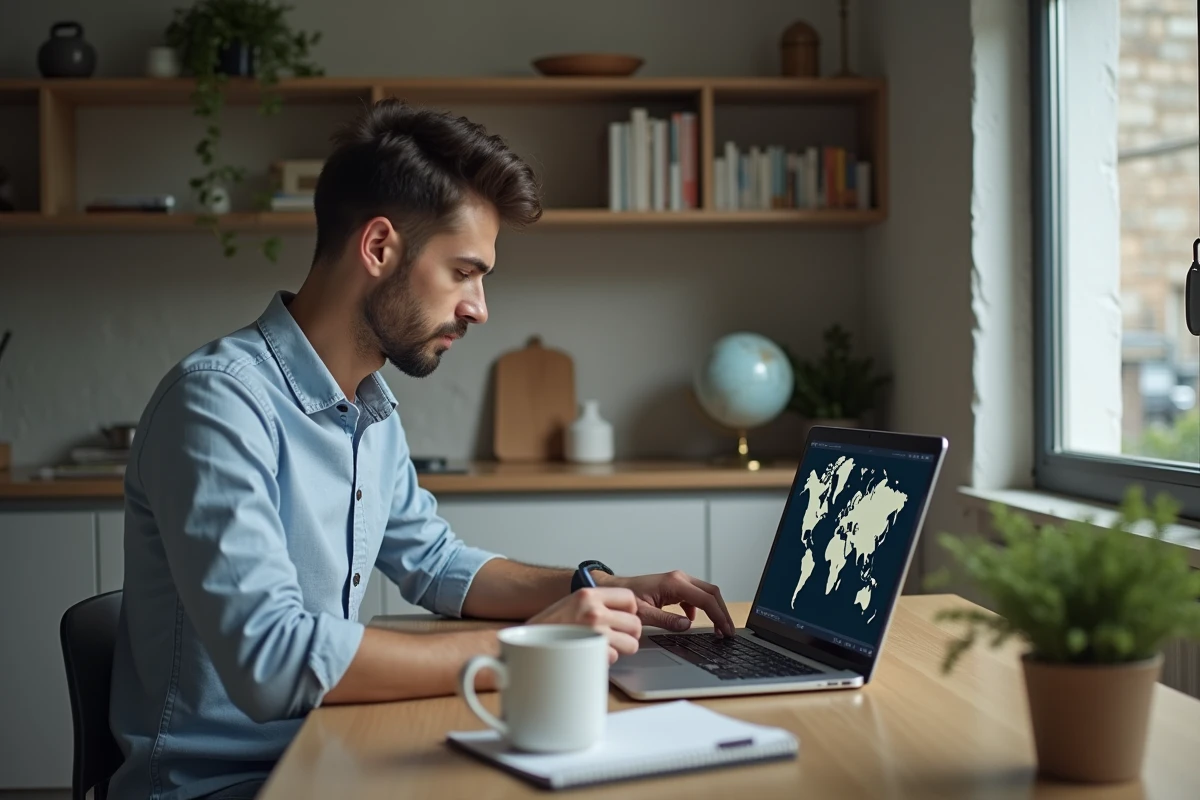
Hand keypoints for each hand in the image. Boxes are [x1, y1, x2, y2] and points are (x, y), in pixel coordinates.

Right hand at [527, 587, 641, 663]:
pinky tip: (592, 656)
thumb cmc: (547, 625)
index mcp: (589, 594)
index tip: (623, 618)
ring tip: (605, 648)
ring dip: (621, 649)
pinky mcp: (592, 652)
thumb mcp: (572, 602)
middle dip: (629, 634)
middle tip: (616, 638)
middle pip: (635, 624)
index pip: (629, 598)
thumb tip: (624, 611)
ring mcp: (594, 632)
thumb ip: (597, 603)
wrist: (523, 641)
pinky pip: (615, 658)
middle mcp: (594, 610)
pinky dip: (606, 660)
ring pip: (631, 644)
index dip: (630, 611)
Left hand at [609, 570, 735, 637]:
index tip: (727, 630)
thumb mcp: (644, 614)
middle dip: (722, 612)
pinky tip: (694, 621)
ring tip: (717, 629)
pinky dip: (700, 609)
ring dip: (713, 610)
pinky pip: (694, 597)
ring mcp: (678, 581)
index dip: (720, 615)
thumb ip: (666, 620)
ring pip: (705, 594)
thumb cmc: (625, 599)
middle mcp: (679, 579)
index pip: (706, 599)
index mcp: (674, 583)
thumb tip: (688, 625)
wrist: (614, 589)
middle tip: (728, 631)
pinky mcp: (675, 587)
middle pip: (711, 593)